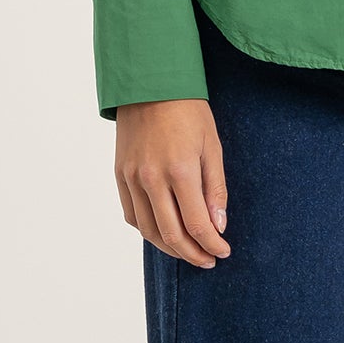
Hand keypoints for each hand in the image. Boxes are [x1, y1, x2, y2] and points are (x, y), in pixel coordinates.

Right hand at [114, 98, 230, 267]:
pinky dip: (148, 230)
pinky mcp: (120, 175)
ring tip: (188, 252)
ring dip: (170, 248)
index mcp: (180, 171)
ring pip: (148, 230)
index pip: (197, 224)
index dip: (212, 245)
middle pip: (172, 235)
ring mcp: (132, 178)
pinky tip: (164, 233)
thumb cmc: (187, 111)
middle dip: (193, 254)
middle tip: (209, 260)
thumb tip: (218, 225)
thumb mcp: (211, 145)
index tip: (223, 251)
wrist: (149, 83)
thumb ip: (215, 189)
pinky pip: (132, 215)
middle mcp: (151, 179)